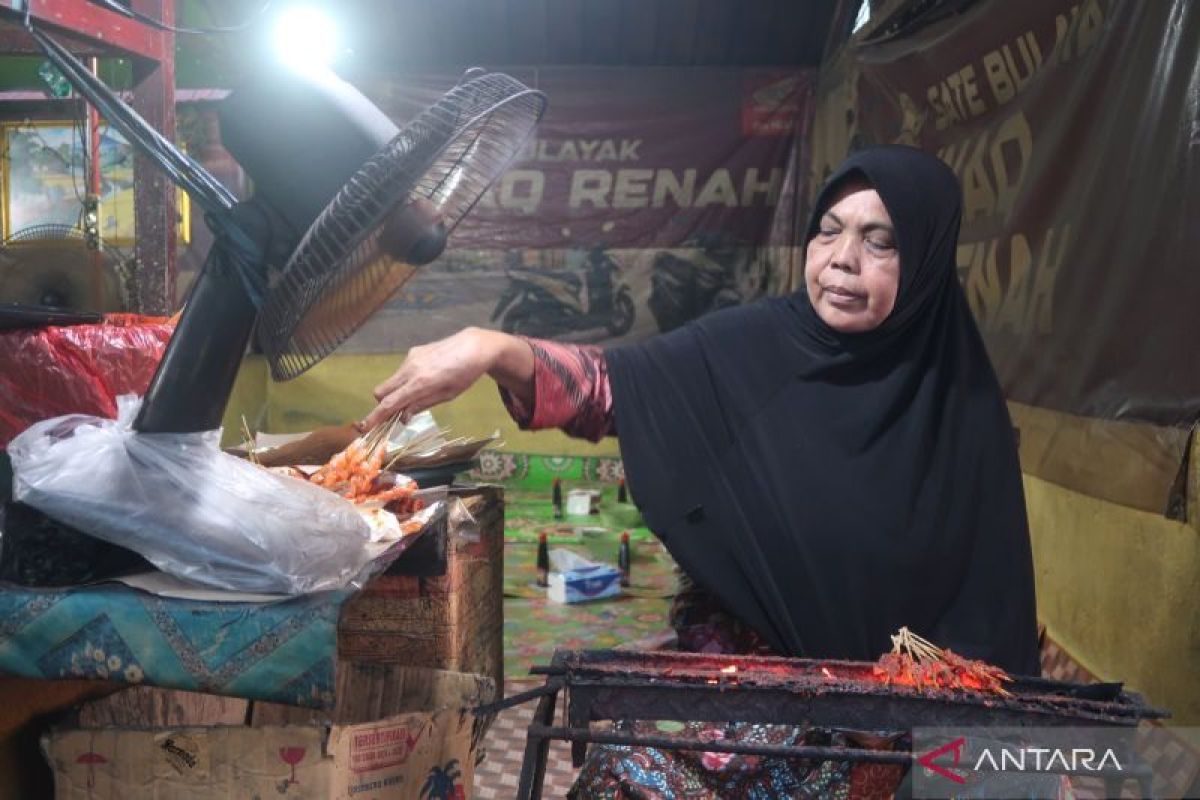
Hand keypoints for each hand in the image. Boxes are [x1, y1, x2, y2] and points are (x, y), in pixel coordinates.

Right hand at [361, 327, 532, 429]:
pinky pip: (402, 371)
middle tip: (396, 413)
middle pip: (381, 391)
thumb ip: (422, 405)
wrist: (474, 346)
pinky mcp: (413, 351)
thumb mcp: (447, 396)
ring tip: (419, 394)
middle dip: (383, 404)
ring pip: (391, 381)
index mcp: (420, 383)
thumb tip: (402, 417)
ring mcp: (410, 358)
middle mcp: (410, 369)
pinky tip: (426, 377)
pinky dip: (405, 380)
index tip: (365, 427)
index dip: (376, 417)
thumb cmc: (465, 375)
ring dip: (396, 392)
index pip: (390, 403)